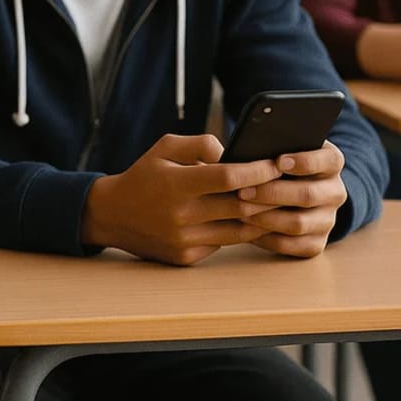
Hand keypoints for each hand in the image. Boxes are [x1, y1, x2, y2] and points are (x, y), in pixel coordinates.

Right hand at [81, 134, 281, 265]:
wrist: (112, 215)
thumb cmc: (144, 175)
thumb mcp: (164, 147)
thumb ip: (201, 143)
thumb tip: (234, 152)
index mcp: (176, 183)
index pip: (228, 177)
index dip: (257, 170)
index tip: (276, 163)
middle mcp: (181, 215)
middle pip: (240, 206)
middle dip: (269, 194)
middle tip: (289, 183)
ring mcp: (184, 240)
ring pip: (239, 230)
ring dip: (262, 217)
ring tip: (279, 203)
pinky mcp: (187, 257)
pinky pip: (224, 244)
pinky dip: (241, 231)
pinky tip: (254, 220)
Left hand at [239, 142, 347, 257]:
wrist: (289, 196)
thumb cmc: (275, 167)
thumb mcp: (275, 150)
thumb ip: (256, 145)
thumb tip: (212, 144)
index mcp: (330, 163)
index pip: (329, 161)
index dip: (305, 162)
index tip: (279, 162)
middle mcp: (334, 192)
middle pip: (308, 195)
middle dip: (272, 193)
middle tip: (243, 191)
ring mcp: (328, 219)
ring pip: (299, 223)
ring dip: (266, 218)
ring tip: (240, 211)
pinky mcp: (316, 243)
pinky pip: (292, 246)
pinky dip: (267, 238)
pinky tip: (246, 229)